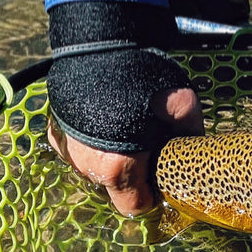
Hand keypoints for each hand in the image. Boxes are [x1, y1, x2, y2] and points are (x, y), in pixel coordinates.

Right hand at [47, 87, 202, 215]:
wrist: (99, 45)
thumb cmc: (143, 80)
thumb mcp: (182, 105)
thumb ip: (191, 133)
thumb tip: (196, 147)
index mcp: (116, 169)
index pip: (134, 206)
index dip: (151, 194)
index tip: (160, 176)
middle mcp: (85, 165)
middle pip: (114, 186)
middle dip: (132, 174)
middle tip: (146, 146)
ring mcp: (66, 148)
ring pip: (93, 167)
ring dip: (109, 157)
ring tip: (124, 130)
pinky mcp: (54, 130)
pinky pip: (76, 148)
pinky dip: (90, 141)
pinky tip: (104, 122)